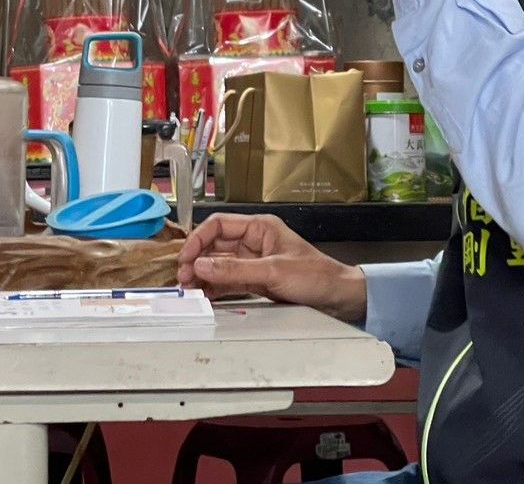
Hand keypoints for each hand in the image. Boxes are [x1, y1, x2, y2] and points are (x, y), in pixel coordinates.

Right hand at [177, 213, 367, 323]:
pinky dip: (215, 287)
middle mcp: (254, 242)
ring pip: (219, 265)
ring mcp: (254, 262)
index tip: (186, 258)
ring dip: (203, 275)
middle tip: (183, 278)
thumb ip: (235, 270)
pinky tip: (204, 295)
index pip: (219, 226)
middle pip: (215, 246)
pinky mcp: (256, 281)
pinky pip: (229, 281)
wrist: (340, 298)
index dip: (198, 240)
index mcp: (260, 228)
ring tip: (189, 289)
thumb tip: (201, 265)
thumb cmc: (317, 276)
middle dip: (197, 260)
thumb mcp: (273, 272)